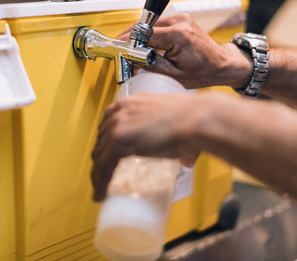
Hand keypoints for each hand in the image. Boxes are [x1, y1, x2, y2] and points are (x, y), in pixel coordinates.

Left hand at [91, 92, 210, 200]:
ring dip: (97, 175)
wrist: (198, 119)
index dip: (106, 142)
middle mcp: (121, 110)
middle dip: (101, 159)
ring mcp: (118, 125)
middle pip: (101, 140)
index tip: (107, 155)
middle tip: (105, 176)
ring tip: (101, 190)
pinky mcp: (120, 140)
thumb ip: (176, 140)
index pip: (108, 123)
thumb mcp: (175, 123)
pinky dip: (100, 182)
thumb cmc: (194, 119)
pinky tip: (100, 194)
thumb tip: (186, 160)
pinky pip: (103, 166)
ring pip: (99, 155)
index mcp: (132, 102)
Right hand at [118, 13, 251, 88]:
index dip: (128, 43)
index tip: (118, 50)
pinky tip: (146, 46)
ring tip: (134, 52)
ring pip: (148, 24)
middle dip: (130, 40)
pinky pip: (156, 25)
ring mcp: (180, 17)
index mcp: (179, 35)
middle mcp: (179, 21)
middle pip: (143, 27)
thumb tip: (130, 58)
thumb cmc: (205, 71)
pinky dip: (148, 35)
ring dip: (139, 37)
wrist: (222, 64)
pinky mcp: (179, 19)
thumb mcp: (174, 75)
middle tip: (122, 53)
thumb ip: (149, 65)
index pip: (143, 34)